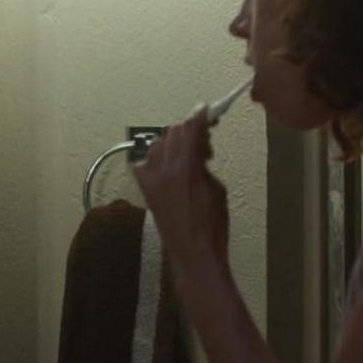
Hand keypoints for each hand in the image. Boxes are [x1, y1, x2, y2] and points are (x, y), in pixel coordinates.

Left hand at [131, 108, 229, 263]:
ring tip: (189, 155)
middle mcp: (163, 170)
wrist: (193, 252)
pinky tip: (169, 167)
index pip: (189, 129)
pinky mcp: (145, 190)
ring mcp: (151, 179)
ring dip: (173, 142)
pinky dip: (156, 159)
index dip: (199, 116)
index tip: (205, 110)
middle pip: (173, 133)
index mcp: (185, 168)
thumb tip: (199, 150)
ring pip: (158, 145)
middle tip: (204, 139)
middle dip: (188, 130)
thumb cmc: (213, 225)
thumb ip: (204, 164)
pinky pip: (145, 163)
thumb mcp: (217, 188)